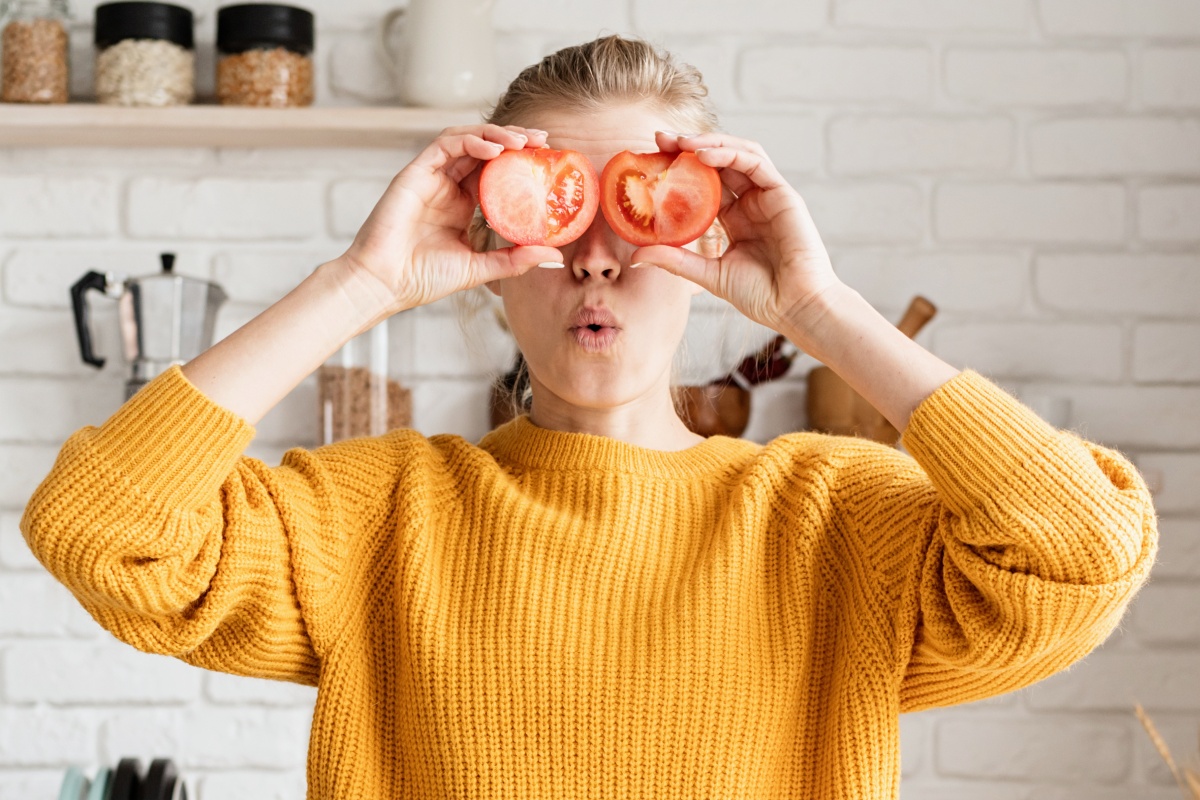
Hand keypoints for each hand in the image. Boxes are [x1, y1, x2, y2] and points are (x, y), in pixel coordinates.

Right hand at [338, 124, 563, 317]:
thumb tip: (555, 256)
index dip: (522, 161)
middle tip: (544, 140)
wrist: (386, 284)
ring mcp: (432, 178)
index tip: (548, 160)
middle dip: (515, 139)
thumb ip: (516, 259)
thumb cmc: (425, 278)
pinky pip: (445, 144)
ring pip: (467, 140)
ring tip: (523, 141)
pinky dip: (471, 140)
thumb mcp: (481, 268)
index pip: (497, 171)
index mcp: (464, 205)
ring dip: (496, 134)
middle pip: (486, 150)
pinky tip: (494, 148)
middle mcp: (448, 187)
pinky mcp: (415, 172)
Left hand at [632, 131, 842, 338]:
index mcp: (734, 219)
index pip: (704, 184)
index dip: (679, 169)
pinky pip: (755, 163)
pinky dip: (729, 154)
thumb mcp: (707, 274)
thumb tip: (636, 256)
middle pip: (718, 163)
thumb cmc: (759, 295)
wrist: (794, 307)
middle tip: (659, 138)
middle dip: (688, 146)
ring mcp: (767, 196)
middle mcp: (750, 203)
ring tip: (679, 142)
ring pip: (737, 154)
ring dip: (708, 143)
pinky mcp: (783, 194)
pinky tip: (703, 155)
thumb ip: (675, 260)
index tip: (652, 159)